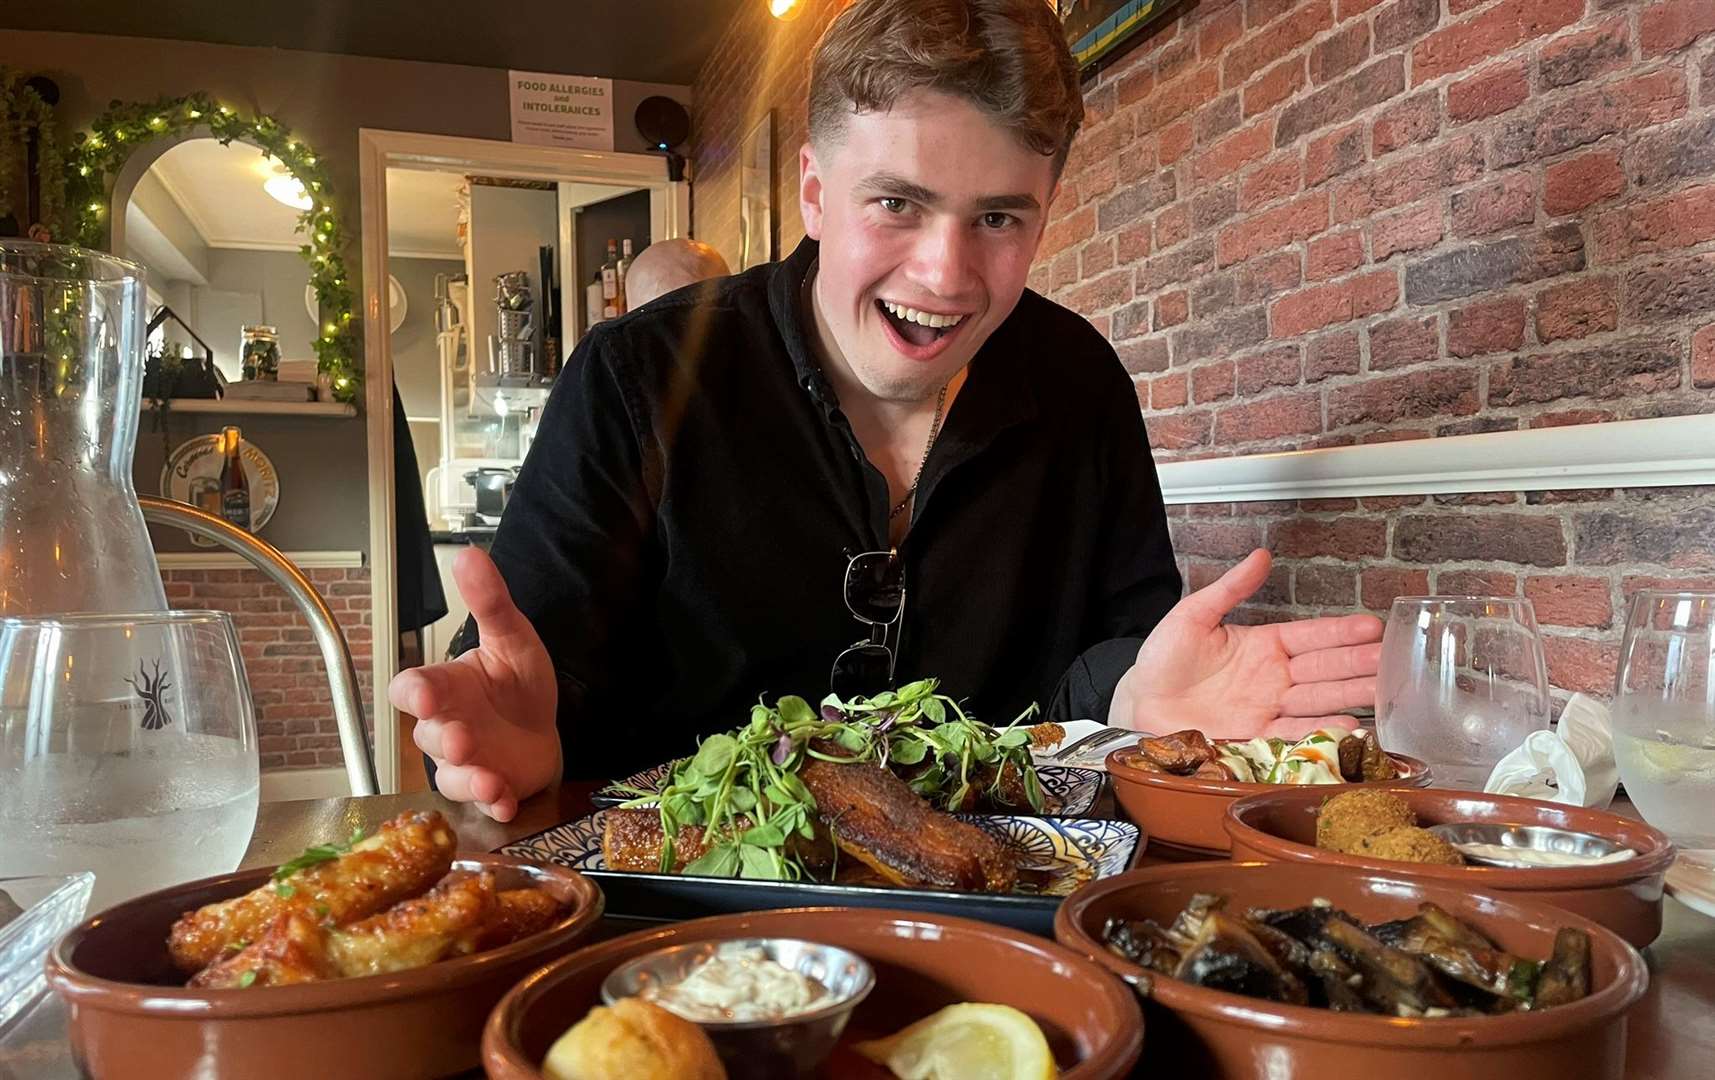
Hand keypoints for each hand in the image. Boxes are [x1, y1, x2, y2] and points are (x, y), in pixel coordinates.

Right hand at [388, 547, 559, 821]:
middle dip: (442, 738)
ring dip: (468, 778)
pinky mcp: (490, 787)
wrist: (545, 726)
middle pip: (428, 735)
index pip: (412, 688)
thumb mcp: (513, 638)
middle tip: (460, 737)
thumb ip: (491, 603)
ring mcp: (466, 761)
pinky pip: (483, 802)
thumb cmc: (516, 683)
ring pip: (452, 774)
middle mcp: (447, 726)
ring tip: (488, 778)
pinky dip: (492, 804)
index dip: (413, 693)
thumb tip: (469, 555)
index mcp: (447, 687)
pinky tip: (505, 801)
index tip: (424, 694)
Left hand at [1109, 549, 1382, 738]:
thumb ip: (1230, 589)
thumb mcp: (1193, 615)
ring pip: (1318, 700)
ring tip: (1385, 690)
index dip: (1340, 632)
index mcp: (1263, 645)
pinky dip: (1322, 730)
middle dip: (1358, 663)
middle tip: (1393, 659)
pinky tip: (1350, 725)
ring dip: (1352, 695)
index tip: (1372, 626)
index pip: (1310, 636)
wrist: (1139, 704)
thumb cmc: (1163, 658)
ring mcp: (1268, 708)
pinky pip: (1295, 733)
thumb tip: (1261, 554)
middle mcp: (1273, 678)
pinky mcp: (1257, 737)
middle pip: (1324, 669)